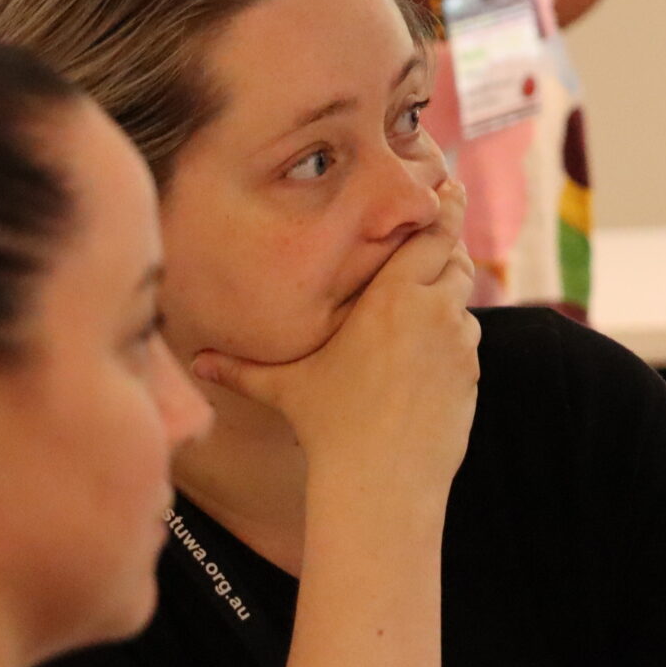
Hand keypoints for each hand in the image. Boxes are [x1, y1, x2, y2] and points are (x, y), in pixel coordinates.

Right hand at [192, 181, 482, 511]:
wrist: (383, 482)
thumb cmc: (330, 427)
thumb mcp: (284, 388)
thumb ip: (241, 368)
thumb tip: (194, 364)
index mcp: (392, 297)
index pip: (431, 234)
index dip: (444, 207)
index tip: (449, 184)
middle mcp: (434, 312)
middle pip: (454, 258)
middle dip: (445, 248)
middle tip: (434, 238)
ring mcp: (459, 345)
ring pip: (461, 302)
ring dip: (446, 298)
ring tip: (419, 308)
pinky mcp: (472, 376)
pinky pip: (465, 343)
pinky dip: (450, 340)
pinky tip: (423, 359)